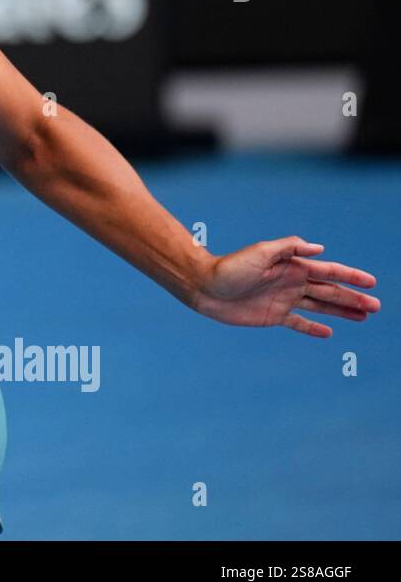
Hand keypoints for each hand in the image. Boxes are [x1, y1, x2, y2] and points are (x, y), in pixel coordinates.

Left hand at [194, 236, 379, 337]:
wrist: (205, 287)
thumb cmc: (231, 267)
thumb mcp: (260, 252)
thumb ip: (289, 248)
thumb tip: (319, 249)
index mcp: (292, 267)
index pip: (329, 272)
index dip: (351, 277)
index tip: (372, 283)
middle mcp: (292, 283)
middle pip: (330, 292)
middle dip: (353, 298)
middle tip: (376, 307)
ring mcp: (284, 300)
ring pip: (320, 307)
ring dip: (342, 312)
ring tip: (363, 317)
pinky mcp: (273, 316)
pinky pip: (298, 323)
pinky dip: (313, 328)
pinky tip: (329, 333)